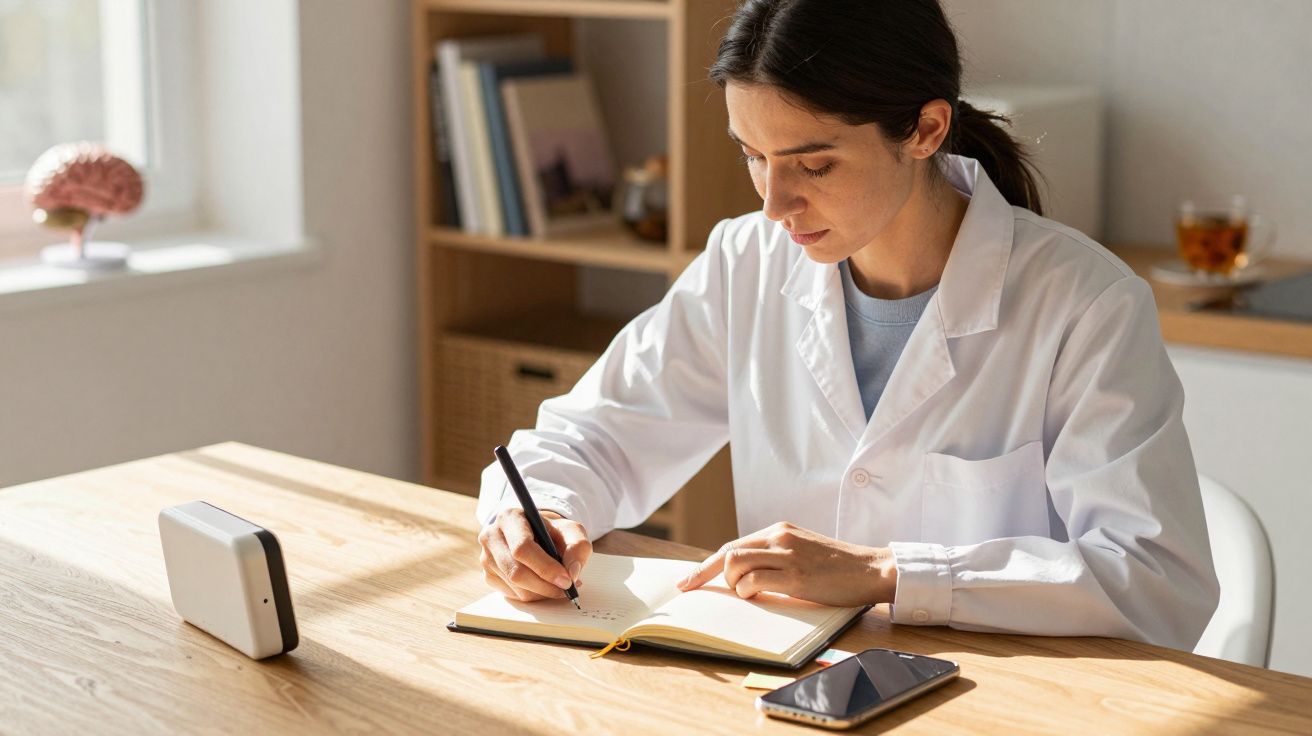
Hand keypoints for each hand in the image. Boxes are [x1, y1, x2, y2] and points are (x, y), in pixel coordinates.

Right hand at [478, 509, 591, 601]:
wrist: (536, 534)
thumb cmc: (552, 532)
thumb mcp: (572, 531)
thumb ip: (578, 547)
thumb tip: (572, 572)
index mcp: (510, 518)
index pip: (523, 548)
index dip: (546, 568)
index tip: (567, 580)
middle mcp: (491, 536)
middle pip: (516, 572)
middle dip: (545, 586)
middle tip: (566, 589)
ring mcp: (486, 557)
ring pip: (515, 587)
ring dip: (541, 592)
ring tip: (558, 585)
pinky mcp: (488, 575)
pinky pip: (512, 594)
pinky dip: (532, 595)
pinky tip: (543, 584)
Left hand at [676, 522, 896, 607]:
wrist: (872, 569)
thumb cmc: (837, 567)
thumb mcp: (801, 551)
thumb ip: (774, 557)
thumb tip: (742, 576)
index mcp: (779, 530)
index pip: (732, 545)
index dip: (704, 565)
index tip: (687, 581)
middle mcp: (780, 537)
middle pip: (727, 552)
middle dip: (706, 575)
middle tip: (696, 591)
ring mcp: (788, 555)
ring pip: (736, 563)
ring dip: (734, 585)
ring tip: (749, 594)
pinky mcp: (797, 575)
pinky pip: (755, 581)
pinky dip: (749, 592)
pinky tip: (761, 597)